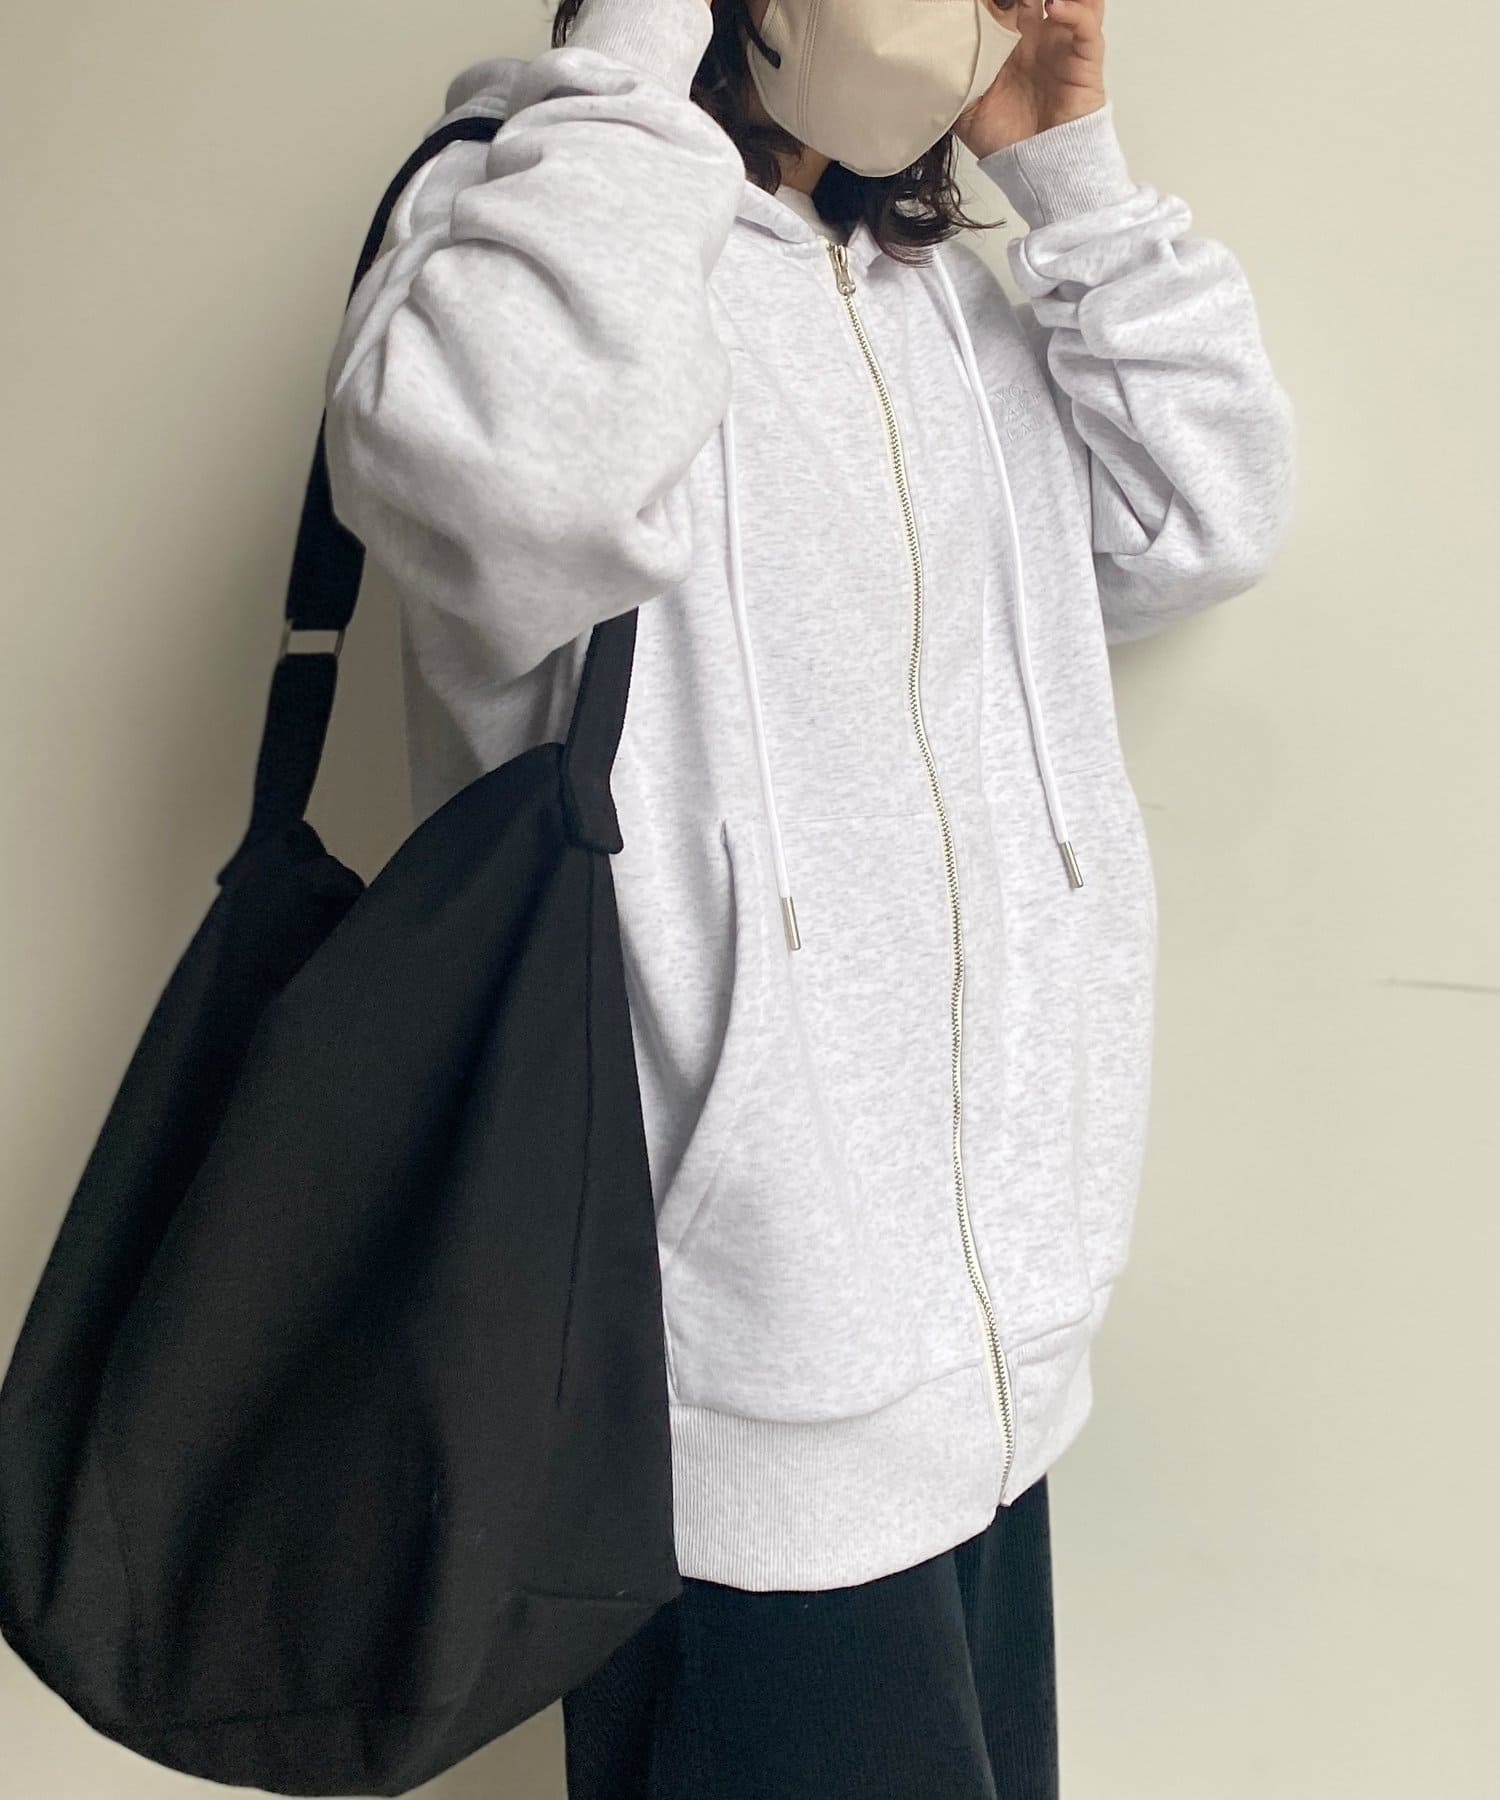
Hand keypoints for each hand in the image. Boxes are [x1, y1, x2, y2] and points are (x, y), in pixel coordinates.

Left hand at [954, 0, 1107, 159]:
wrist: (1036, 167)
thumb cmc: (1007, 141)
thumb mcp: (965, 111)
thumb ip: (952, 83)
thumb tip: (931, 62)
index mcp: (1006, 43)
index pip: (1002, 3)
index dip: (991, 0)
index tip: (974, 1)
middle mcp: (1036, 36)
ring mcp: (1061, 43)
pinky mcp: (1084, 57)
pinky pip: (1086, 23)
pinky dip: (1074, 9)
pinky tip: (1054, 6)